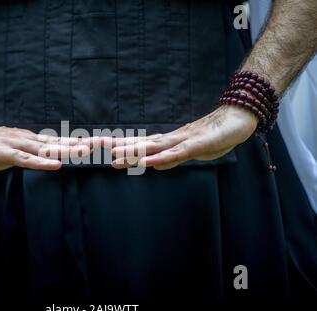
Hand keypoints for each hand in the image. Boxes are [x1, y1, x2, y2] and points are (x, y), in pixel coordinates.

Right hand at [0, 120, 95, 170]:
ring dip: (67, 151)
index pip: (60, 142)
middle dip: (83, 143)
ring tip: (87, 151)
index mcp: (33, 141)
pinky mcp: (7, 154)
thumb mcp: (15, 152)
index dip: (80, 143)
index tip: (99, 143)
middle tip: (104, 141)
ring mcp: (19, 146)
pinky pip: (27, 160)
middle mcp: (30, 140)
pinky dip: (42, 163)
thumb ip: (30, 156)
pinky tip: (56, 165)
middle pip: (60, 143)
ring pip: (47, 149)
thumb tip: (42, 160)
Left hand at [105, 105, 258, 169]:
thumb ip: (174, 158)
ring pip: (154, 148)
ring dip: (134, 152)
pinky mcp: (196, 145)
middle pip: (142, 143)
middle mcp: (173, 139)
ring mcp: (183, 141)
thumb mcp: (193, 152)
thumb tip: (154, 165)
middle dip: (121, 146)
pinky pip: (175, 154)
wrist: (239, 118)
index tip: (107, 150)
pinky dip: (159, 158)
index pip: (144, 144)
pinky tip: (146, 162)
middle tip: (99, 147)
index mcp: (171, 141)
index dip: (125, 147)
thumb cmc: (217, 135)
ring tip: (115, 155)